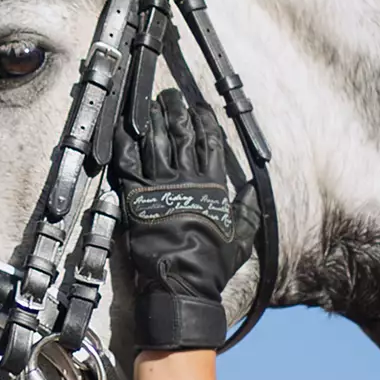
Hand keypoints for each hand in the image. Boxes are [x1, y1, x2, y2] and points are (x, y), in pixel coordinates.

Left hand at [114, 87, 258, 350]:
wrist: (182, 283)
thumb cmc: (212, 265)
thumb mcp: (242, 238)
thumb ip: (248, 210)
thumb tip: (255, 187)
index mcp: (213, 187)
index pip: (211, 142)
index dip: (205, 121)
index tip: (200, 107)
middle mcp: (186, 181)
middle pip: (181, 134)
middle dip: (176, 110)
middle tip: (170, 95)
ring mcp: (160, 187)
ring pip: (155, 142)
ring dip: (152, 119)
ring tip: (150, 103)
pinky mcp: (136, 198)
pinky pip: (128, 163)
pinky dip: (124, 142)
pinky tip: (124, 126)